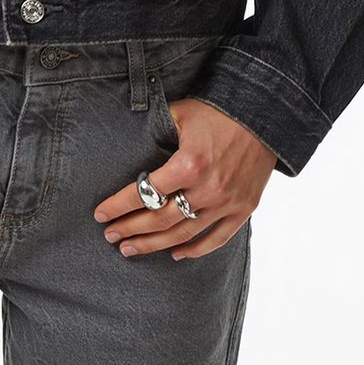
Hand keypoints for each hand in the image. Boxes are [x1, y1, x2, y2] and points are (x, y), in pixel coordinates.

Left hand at [93, 97, 277, 258]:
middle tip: (110, 236)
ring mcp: (227, 202)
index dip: (119, 206)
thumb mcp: (180, 113)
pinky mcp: (243, 209)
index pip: (145, 192)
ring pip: (183, 234)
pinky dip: (194, 250)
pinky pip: (216, 239)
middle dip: (130, 229)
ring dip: (153, 244)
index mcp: (189, 163)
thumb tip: (126, 143)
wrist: (263, 114)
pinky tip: (174, 253)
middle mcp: (208, 188)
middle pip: (160, 219)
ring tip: (130, 249)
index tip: (100, 215)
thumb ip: (155, 131)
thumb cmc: (216, 111)